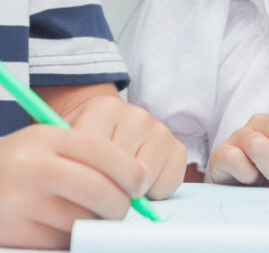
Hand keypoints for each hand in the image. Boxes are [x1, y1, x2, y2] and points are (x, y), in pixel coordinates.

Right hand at [0, 123, 151, 249]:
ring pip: (81, 218)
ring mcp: (22, 202)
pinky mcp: (16, 232)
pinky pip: (61, 239)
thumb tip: (139, 176)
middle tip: (125, 206)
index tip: (142, 180)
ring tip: (99, 215)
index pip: (100, 150)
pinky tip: (73, 226)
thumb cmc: (25, 160)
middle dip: (119, 202)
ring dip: (98, 222)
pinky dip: (75, 236)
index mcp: (47, 139)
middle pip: (95, 188)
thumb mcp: (50, 140)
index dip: (128, 168)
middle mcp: (34, 168)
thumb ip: (89, 151)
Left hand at [67, 93, 186, 198]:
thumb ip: (72, 164)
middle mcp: (136, 115)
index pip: (94, 155)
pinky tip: (139, 183)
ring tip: (119, 184)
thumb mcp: (67, 146)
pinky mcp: (177, 147)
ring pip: (144, 180)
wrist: (105, 125)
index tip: (78, 190)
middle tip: (99, 189)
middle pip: (120, 171)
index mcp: (104, 110)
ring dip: (131, 192)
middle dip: (108, 189)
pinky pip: (167, 184)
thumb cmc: (84, 144)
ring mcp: (159, 129)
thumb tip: (84, 197)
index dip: (84, 182)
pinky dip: (153, 193)